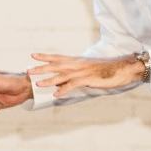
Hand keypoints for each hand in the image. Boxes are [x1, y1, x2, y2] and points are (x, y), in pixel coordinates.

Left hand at [26, 52, 145, 97]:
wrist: (123, 69)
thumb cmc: (107, 70)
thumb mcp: (90, 70)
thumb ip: (78, 74)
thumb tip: (67, 81)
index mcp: (78, 61)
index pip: (58, 57)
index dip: (45, 56)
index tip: (32, 55)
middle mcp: (78, 64)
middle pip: (56, 65)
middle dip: (41, 68)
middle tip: (28, 70)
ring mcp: (83, 72)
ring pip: (62, 75)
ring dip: (49, 80)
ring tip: (38, 84)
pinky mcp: (89, 79)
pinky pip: (73, 85)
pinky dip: (64, 89)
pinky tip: (56, 94)